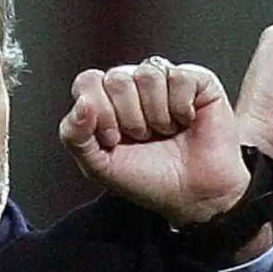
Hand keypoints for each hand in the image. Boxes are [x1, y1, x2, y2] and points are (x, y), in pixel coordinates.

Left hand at [59, 58, 249, 225]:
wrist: (193, 196)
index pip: (88, 82)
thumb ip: (75, 136)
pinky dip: (181, 108)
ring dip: (156, 116)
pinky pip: (179, 77)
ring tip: (165, 132)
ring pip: (147, 75)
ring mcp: (164, 79)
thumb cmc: (148, 178)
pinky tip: (186, 121)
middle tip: (144, 138)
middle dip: (129, 119)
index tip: (113, 139)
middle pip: (116, 79)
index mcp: (105, 99)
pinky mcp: (197, 80)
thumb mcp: (98, 166)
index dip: (99, 111)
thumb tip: (81, 104)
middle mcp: (133, 84)